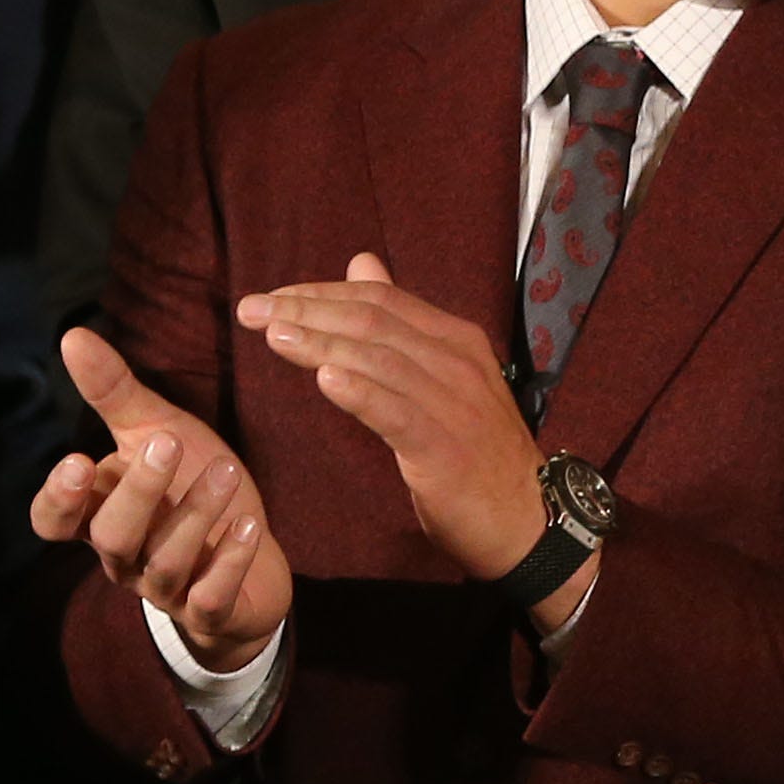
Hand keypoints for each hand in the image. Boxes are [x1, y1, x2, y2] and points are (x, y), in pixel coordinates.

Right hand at [33, 329, 289, 671]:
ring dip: (195, 516)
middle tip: (165, 443)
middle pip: (111, 536)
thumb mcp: (155, 432)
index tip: (77, 461)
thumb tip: (72, 336)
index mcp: (98, 514)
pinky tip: (249, 526)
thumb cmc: (188, 487)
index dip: (57, 499)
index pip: (52, 521)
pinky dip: (229, 563)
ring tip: (225, 471)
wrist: (249, 551)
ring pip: (164, 564)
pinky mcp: (210, 611)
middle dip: (137, 492)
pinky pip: (210, 598)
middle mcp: (123, 557)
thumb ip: (113, 393)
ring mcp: (165, 589)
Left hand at [234, 253, 550, 594]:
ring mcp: (455, 403)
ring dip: (322, 344)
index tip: (270, 298)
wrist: (531, 519)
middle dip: (307, 311)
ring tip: (274, 336)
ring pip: (379, 360)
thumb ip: (399, 323)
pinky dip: (361, 392)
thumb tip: (361, 264)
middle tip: (251, 311)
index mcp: (454, 339)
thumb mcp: (439, 375)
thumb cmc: (475, 448)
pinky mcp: (446, 447)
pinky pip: (397, 412)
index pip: (379, 300)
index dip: (320, 293)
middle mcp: (457, 361)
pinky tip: (325, 380)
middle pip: (373, 321)